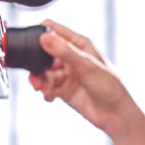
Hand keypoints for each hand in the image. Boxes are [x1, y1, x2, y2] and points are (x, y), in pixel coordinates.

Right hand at [29, 20, 132, 134]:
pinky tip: (49, 96)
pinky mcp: (64, 89)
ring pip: (44, 72)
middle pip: (44, 54)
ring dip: (40, 80)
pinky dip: (45, 91)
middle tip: (34, 74)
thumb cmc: (109, 85)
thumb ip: (64, 51)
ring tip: (41, 89)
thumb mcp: (86, 65)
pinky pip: (47, 87)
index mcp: (79, 44)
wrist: (115, 114)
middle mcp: (71, 57)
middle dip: (36, 64)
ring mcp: (67, 73)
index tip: (30, 43)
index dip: (40, 33)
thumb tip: (44, 38)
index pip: (54, 30)